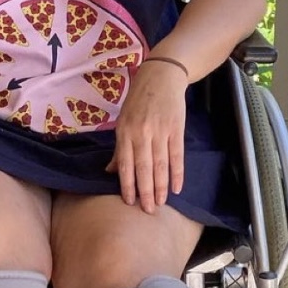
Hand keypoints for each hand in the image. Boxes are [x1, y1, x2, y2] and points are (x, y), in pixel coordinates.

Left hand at [106, 62, 187, 213]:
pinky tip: (177, 188)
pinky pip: (177, 155)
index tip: (129, 202)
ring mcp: (159, 130)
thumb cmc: (139, 100)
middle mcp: (141, 132)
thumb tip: (111, 171)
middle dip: (145, 191)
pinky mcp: (176, 128)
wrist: (161, 77)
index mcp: (124, 131)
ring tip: (161, 203)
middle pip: (143, 167)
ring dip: (161, 186)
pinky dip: (177, 173)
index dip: (127, 184)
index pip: (125, 163)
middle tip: (147, 210)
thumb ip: (119, 147)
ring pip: (160, 164)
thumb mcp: (123, 120)